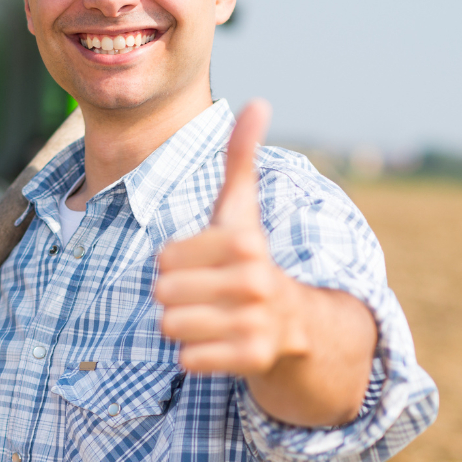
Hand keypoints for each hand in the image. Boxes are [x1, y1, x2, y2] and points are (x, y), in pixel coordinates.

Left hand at [155, 100, 311, 375]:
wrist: (298, 323)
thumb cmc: (250, 259)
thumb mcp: (241, 210)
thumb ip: (241, 158)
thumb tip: (258, 101)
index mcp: (245, 243)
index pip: (165, 257)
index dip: (176, 262)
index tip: (205, 263)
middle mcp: (255, 281)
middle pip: (163, 293)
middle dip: (175, 295)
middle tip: (205, 294)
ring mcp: (257, 321)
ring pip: (172, 326)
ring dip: (183, 325)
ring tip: (211, 317)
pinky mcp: (253, 358)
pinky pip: (189, 359)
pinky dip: (195, 355)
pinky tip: (219, 342)